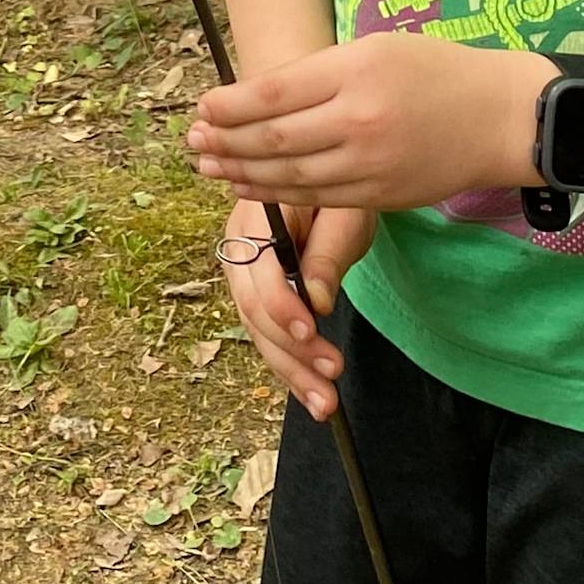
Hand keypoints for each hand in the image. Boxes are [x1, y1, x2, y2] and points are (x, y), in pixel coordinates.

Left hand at [187, 33, 541, 214]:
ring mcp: (369, 164)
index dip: (230, 105)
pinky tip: (255, 188)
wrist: (500, 118)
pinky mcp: (380, 196)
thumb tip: (260, 96)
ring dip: (243, 173)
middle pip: (274, 138)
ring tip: (210, 167)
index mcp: (355, 72)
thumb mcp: (377, 48)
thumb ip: (321, 72)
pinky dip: (280, 195)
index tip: (202, 108)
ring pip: (290, 176)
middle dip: (226, 142)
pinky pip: (319, 198)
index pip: (274, 92)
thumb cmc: (436, 72)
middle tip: (192, 142)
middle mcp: (358, 120)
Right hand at [221, 198, 372, 416]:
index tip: (311, 332)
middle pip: (253, 309)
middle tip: (330, 378)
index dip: (282, 305)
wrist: (326, 181)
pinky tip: (311, 393)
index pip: (259, 270)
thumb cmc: (339, 195)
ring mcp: (242, 274)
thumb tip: (317, 302)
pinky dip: (289, 365)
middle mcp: (237, 247)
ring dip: (291, 370)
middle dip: (290, 351)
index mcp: (256, 217)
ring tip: (325, 403)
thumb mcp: (345, 214)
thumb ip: (329, 253)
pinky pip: (266, 334)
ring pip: (258, 331)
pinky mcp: (255, 294)